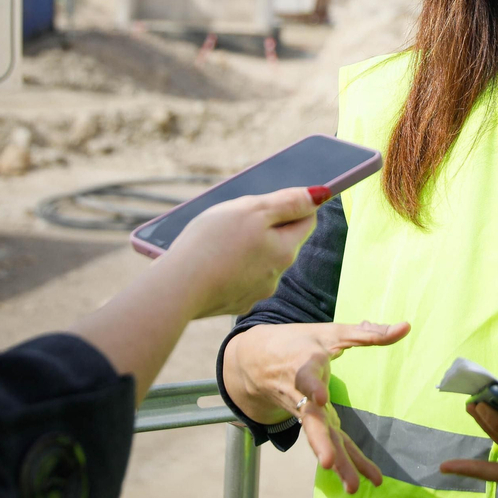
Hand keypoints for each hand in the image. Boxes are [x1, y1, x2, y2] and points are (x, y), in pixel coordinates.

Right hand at [159, 187, 319, 318]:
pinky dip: (230, 267)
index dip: (296, 204)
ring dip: (247, 247)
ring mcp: (255, 292)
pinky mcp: (233, 303)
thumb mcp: (252, 210)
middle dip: (267, 225)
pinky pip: (239, 278)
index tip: (280, 196)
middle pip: (282, 240)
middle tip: (238, 215)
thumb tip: (321, 194)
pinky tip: (210, 260)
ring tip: (218, 238)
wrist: (176, 288)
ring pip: (259, 260)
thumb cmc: (213, 242)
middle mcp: (277, 274)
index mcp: (285, 249)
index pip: (307, 220)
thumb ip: (288, 202)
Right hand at [222, 320, 409, 493]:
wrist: (258, 361)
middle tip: (327, 462)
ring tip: (352, 487)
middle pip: (309, 421)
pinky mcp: (314, 424)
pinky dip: (346, 463)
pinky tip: (361, 483)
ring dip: (337, 463)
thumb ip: (368, 333)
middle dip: (319, 442)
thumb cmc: (299, 342)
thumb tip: (406, 327)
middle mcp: (302, 396)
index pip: (306, 378)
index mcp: (303, 366)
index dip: (312, 388)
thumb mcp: (331, 332)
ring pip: (320, 440)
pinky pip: (330, 444)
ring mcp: (306, 414)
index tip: (319, 399)